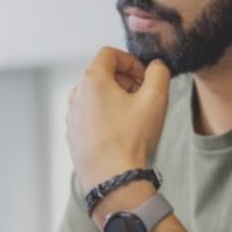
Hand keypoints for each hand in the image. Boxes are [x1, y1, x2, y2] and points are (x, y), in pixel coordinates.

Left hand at [66, 47, 170, 188]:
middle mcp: (76, 94)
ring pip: (96, 96)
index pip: (110, 54)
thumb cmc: (131, 139)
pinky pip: (91, 116)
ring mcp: (72, 116)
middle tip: (144, 97)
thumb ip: (159, 73)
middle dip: (126, 81)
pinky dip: (106, 117)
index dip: (132, 61)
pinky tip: (122, 133)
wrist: (112, 178)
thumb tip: (156, 67)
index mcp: (92, 80)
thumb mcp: (155, 98)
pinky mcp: (73, 134)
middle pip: (102, 74)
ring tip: (134, 117)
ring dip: (116, 99)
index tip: (145, 77)